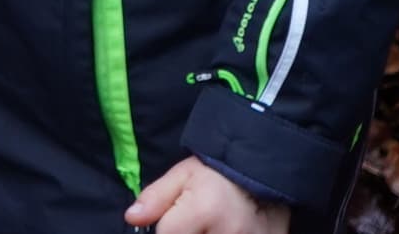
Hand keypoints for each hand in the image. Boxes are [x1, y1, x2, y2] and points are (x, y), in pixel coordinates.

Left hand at [125, 157, 287, 233]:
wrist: (266, 170)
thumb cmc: (220, 172)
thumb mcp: (184, 174)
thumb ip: (156, 197)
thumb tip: (132, 217)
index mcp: (204, 210)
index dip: (166, 229)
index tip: (177, 220)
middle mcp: (227, 233)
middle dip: (189, 232)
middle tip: (197, 221)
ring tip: (211, 224)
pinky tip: (223, 229)